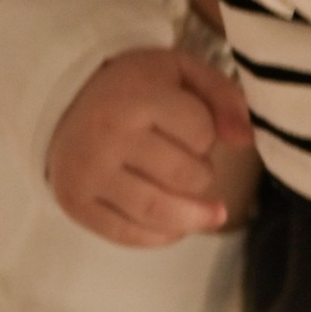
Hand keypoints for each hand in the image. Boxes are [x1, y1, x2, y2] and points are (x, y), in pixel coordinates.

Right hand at [48, 47, 259, 247]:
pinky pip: (129, 235)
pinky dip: (161, 237)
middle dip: (202, 176)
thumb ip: (223, 98)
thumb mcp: (181, 74)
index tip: (194, 129)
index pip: (201, 133)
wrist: (66, 102)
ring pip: (159, 213)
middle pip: (185, 177)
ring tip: (209, 213)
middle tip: (192, 166)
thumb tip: (244, 141)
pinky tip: (174, 226)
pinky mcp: (76, 203)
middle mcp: (108, 136)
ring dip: (193, 217)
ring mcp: (88, 173)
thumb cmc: (136, 90)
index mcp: (136, 97)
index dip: (208, 135)